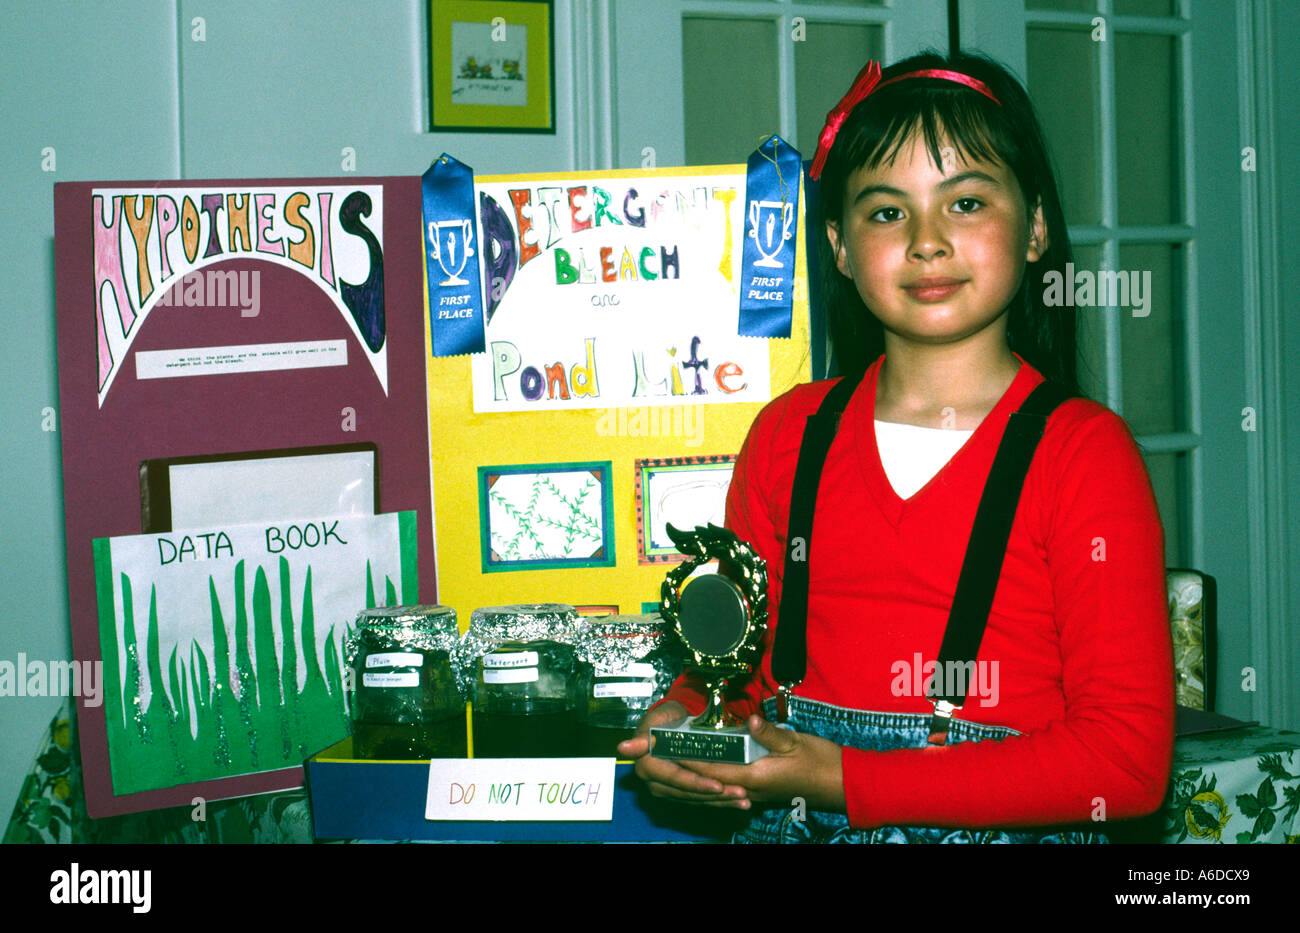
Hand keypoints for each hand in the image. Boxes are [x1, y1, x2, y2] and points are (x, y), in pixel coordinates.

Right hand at [617, 702, 751, 807]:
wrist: (675, 720)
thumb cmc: (667, 717)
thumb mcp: (658, 719)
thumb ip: (644, 735)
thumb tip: (623, 747)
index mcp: (646, 764)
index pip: (674, 778)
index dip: (695, 783)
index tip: (717, 785)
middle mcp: (654, 781)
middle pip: (687, 793)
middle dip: (714, 795)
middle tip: (739, 792)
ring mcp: (668, 789)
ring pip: (696, 800)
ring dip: (721, 801)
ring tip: (743, 799)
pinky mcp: (680, 793)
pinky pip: (700, 800)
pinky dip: (721, 802)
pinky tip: (739, 802)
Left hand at [684, 715, 845, 811]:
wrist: (841, 783)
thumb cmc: (821, 762)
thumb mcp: (796, 741)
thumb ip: (770, 733)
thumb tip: (749, 720)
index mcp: (756, 777)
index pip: (714, 769)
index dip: (690, 759)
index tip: (670, 750)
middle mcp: (751, 789)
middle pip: (711, 780)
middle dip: (688, 767)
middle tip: (666, 753)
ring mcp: (755, 793)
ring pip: (719, 786)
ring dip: (698, 774)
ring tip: (678, 760)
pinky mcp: (760, 791)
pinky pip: (730, 787)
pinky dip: (714, 779)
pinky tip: (706, 770)